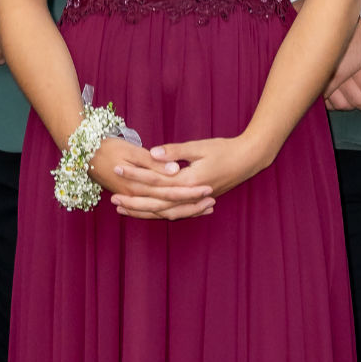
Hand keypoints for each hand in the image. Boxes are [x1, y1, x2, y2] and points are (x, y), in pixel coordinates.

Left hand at [111, 135, 250, 220]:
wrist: (247, 160)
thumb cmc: (224, 149)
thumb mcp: (199, 147)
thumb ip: (175, 151)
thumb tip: (152, 153)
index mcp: (189, 181)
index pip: (156, 181)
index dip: (136, 175)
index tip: (119, 169)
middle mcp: (190, 195)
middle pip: (156, 203)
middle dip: (133, 201)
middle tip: (113, 198)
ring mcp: (194, 201)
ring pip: (164, 212)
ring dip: (143, 211)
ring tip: (123, 209)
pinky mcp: (197, 201)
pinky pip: (174, 212)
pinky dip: (158, 214)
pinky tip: (145, 212)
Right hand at [325, 18, 360, 113]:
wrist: (319, 17)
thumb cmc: (346, 25)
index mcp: (354, 65)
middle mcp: (339, 75)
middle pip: (357, 99)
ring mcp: (325, 78)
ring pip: (340, 102)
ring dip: (350, 106)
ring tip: (357, 106)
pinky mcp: (313, 79)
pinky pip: (323, 99)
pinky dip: (331, 104)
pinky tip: (337, 104)